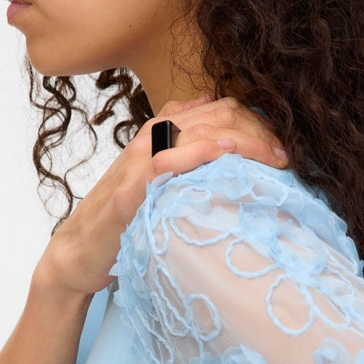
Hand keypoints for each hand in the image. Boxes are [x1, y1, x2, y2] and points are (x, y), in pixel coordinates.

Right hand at [36, 97, 287, 296]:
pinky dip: (197, 152)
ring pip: (196, 130)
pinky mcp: (128, 192)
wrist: (77, 254)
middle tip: (286, 157)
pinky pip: (165, 161)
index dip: (256, 123)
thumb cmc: (123, 222)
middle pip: (215, 114)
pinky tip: (223, 153)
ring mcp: (137, 163)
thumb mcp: (160, 185)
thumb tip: (229, 148)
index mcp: (160, 134)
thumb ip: (188, 163)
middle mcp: (150, 140)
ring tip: (272, 157)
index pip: (218, 109)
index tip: (282, 150)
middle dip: (258, 131)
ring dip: (242, 139)